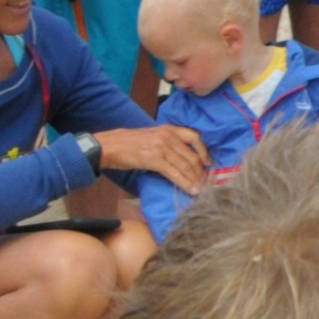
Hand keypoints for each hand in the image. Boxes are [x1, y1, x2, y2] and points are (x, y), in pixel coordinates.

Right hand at [91, 126, 214, 189]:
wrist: (110, 146)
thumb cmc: (128, 143)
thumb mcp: (152, 136)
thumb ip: (167, 141)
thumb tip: (181, 156)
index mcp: (169, 128)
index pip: (195, 137)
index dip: (204, 151)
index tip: (207, 163)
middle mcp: (168, 136)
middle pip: (192, 155)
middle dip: (200, 171)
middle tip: (205, 182)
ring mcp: (162, 147)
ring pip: (185, 165)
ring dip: (195, 179)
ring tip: (200, 189)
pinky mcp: (155, 159)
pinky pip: (175, 173)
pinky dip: (184, 183)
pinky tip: (190, 190)